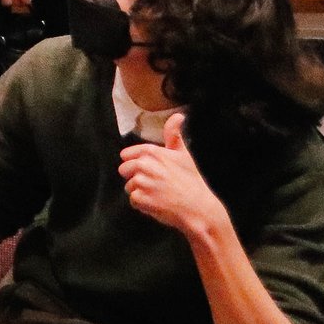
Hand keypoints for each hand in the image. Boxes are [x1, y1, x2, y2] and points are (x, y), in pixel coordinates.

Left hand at [119, 115, 230, 240]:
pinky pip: (133, 200)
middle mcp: (144, 165)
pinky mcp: (140, 199)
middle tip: (157, 183)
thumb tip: (178, 115)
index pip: (126, 155)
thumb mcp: (184, 154)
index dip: (137, 163)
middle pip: (124, 170)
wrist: (199, 208)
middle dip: (137, 177)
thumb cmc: (192, 181)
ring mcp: (141, 183)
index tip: (152, 169)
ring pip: (129, 186)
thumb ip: (174, 135)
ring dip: (141, 191)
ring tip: (159, 193)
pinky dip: (143, 204)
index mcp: (152, 153)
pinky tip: (158, 203)